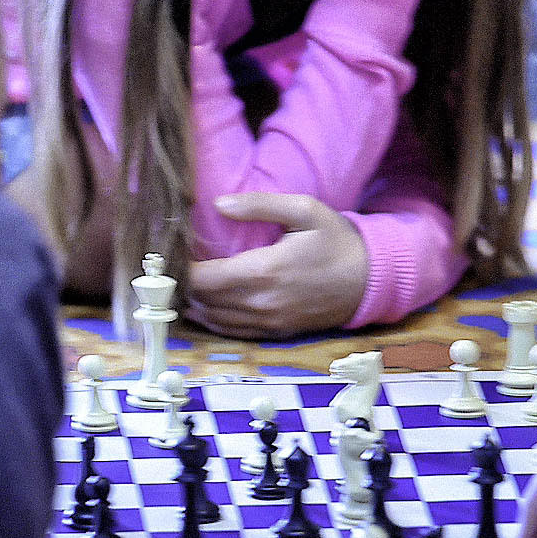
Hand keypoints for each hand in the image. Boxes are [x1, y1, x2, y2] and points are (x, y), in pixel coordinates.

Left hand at [185, 192, 367, 338]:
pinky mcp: (276, 333)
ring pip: (214, 320)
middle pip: (203, 301)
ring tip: (179, 284)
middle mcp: (262, 303)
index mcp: (265, 271)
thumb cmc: (336, 241)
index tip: (167, 254)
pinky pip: (233, 332)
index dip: (179, 270)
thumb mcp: (304, 209)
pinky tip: (203, 305)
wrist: (370, 280)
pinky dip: (212, 320)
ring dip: (194, 304)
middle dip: (182, 286)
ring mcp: (269, 323)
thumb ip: (260, 205)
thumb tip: (219, 203)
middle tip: (166, 268)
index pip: (204, 279)